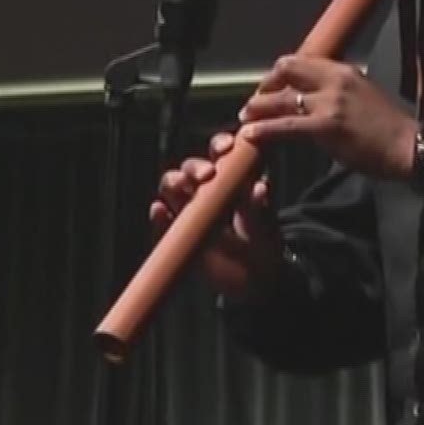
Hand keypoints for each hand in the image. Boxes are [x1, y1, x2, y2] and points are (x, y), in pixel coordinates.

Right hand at [150, 132, 283, 302]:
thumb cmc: (263, 243)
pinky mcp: (177, 235)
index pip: (220, 153)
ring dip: (173, 183)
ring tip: (181, 186)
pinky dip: (158, 216)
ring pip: (171, 189)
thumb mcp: (265, 226)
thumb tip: (260, 187)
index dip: (220, 145)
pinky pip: (162, 223)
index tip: (227, 147)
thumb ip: (259, 209)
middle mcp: (206, 190)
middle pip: (191, 168)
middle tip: (207, 174)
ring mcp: (188, 212)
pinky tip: (159, 210)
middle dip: (195, 167)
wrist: (256, 279)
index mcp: (230, 179)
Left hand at [236, 55, 417, 179]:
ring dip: (258, 108)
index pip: (301, 61)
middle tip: (254, 104)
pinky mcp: (327, 125)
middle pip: (286, 70)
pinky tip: (251, 135)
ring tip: (245, 118)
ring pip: (282, 98)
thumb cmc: (390, 129)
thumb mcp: (363, 97)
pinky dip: (264, 129)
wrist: (410, 147)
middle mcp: (335, 79)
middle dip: (265, 86)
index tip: (271, 88)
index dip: (279, 74)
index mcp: (344, 71)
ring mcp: (330, 101)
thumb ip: (338, 94)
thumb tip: (313, 101)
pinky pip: (286, 126)